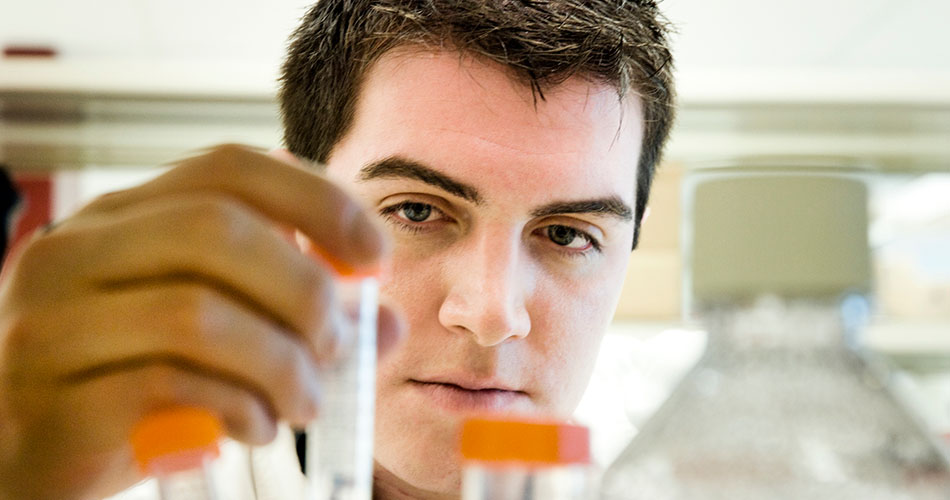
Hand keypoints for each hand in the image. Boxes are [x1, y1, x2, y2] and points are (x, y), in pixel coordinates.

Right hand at [0, 145, 398, 499]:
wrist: (27, 464)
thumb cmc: (128, 387)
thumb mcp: (212, 337)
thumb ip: (294, 319)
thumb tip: (388, 322)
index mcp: (119, 219)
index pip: (228, 167)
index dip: (317, 200)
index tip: (374, 254)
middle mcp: (74, 252)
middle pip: (218, 230)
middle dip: (305, 289)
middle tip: (339, 343)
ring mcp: (51, 324)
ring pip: (197, 313)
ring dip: (281, 364)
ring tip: (305, 401)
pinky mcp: (50, 400)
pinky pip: (169, 386)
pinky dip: (238, 408)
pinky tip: (255, 427)